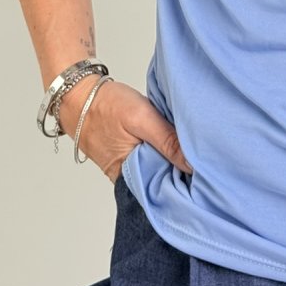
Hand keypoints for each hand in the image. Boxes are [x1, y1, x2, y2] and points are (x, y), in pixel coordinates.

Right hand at [56, 78, 194, 183]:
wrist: (77, 96)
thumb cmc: (106, 106)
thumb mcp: (140, 118)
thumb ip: (166, 141)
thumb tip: (192, 164)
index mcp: (130, 175)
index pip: (166, 189)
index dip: (187, 181)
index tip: (207, 172)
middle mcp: (127, 178)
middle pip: (163, 181)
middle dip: (182, 172)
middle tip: (204, 159)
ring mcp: (126, 168)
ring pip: (157, 170)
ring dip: (172, 161)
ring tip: (192, 150)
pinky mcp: (126, 157)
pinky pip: (148, 160)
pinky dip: (160, 153)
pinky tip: (172, 143)